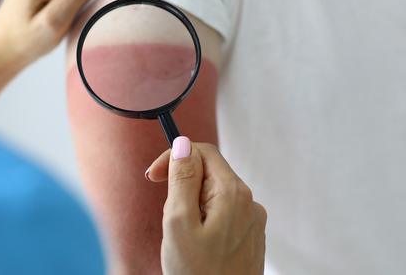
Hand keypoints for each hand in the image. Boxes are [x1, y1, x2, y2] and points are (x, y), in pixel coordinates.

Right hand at [147, 137, 266, 274]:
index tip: (152, 178)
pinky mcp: (251, 237)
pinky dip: (205, 221)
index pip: (202, 151)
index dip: (175, 158)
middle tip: (167, 216)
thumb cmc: (197, 274)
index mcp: (232, 193)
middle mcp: (249, 202)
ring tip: (182, 237)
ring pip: (214, 194)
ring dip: (192, 205)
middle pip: (209, 172)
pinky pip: (223, 215)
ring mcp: (253, 221)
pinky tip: (197, 247)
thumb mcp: (178, 222)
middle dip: (181, 185)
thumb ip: (181, 178)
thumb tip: (183, 143)